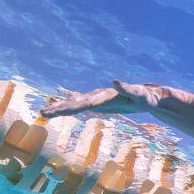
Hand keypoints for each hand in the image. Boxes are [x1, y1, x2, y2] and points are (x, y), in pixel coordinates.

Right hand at [41, 81, 166, 117]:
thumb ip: (128, 89)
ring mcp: (98, 99)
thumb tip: (115, 81)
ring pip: (76, 104)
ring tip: (43, 113)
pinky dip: (67, 108)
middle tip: (42, 113)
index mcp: (107, 95)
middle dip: (59, 109)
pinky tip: (57, 110)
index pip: (86, 102)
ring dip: (60, 108)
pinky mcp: (99, 103)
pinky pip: (80, 106)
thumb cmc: (147, 97)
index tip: (57, 110)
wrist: (150, 96)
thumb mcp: (140, 95)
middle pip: (77, 103)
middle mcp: (100, 95)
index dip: (71, 107)